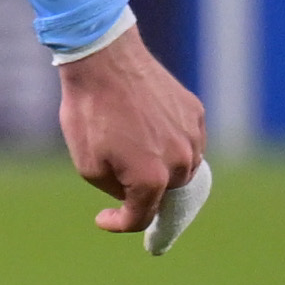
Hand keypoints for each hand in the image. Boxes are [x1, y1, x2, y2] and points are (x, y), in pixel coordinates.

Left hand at [57, 22, 205, 237]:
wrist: (105, 61)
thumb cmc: (90, 114)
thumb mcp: (88, 165)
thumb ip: (117, 190)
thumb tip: (135, 196)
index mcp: (153, 179)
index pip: (142, 217)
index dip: (120, 223)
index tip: (103, 218)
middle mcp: (182, 161)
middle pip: (164, 193)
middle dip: (140, 192)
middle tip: (118, 181)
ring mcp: (193, 136)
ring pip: (181, 168)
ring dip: (160, 168)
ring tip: (130, 150)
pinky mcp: (196, 113)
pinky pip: (187, 141)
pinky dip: (170, 144)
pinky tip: (146, 129)